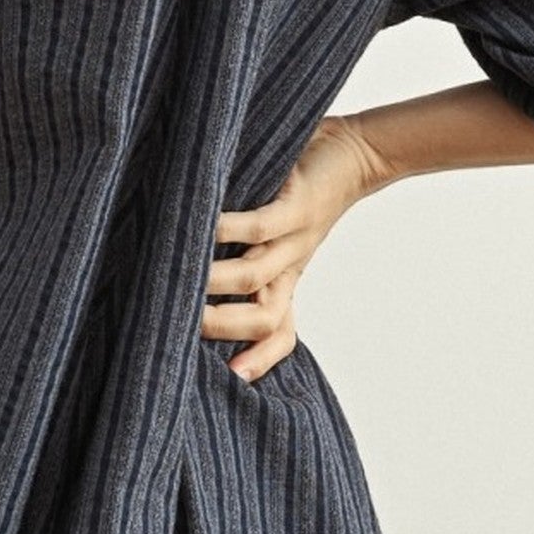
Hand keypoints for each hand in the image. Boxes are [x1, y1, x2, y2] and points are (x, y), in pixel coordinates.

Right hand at [201, 114, 396, 381]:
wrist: (355, 154)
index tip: (229, 378)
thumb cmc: (300, 193)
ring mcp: (294, 239)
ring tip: (178, 280)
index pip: (279, 334)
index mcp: (285, 281)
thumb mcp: (274, 233)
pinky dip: (226, 230)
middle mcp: (289, 267)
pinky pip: (257, 226)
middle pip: (263, 318)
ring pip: (253, 276)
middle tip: (179, 326)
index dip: (259, 360)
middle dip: (221, 327)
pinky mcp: (295, 206)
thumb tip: (185, 267)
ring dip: (214, 281)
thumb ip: (237, 251)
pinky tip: (201, 227)